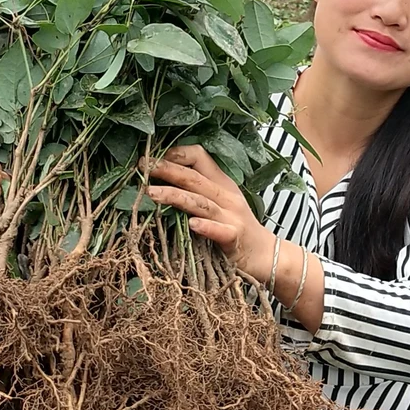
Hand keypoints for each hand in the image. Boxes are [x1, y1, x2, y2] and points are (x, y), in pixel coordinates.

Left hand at [146, 145, 275, 281]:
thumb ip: (197, 190)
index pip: (200, 157)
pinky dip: (206, 226)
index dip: (176, 154)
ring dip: (175, 196)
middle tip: (143, 167)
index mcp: (221, 183)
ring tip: (151, 193)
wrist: (266, 255)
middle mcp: (226, 196)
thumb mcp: (221, 202)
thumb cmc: (237, 228)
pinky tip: (192, 224)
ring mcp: (232, 217)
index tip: (153, 157)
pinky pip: (220, 231)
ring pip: (200, 202)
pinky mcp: (234, 238)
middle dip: (167, 170)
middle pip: (194, 178)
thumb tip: (161, 180)